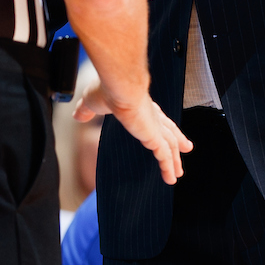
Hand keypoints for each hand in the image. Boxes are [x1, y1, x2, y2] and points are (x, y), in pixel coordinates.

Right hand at [74, 85, 191, 184]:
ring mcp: (154, 126)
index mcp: (139, 104)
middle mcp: (151, 115)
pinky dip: (168, 167)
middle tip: (186, 147)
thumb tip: (78, 116)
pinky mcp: (154, 137)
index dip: (159, 123)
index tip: (164, 129)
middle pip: (168, 129)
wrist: (119, 86)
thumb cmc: (107, 89)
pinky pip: (165, 156)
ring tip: (178, 173)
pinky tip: (171, 178)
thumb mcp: (92, 101)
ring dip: (175, 160)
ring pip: (169, 146)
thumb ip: (87, 110)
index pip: (153, 116)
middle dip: (177, 139)